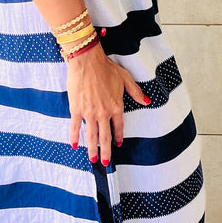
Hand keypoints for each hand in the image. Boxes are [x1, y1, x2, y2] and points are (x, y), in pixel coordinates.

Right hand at [66, 42, 150, 163]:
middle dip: (105, 151)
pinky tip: (74, 145)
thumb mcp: (125, 79)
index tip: (117, 144)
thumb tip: (147, 101)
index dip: (117, 136)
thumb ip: (136, 92)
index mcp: (116, 106)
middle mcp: (104, 113)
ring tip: (92, 159)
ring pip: (91, 135)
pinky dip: (74, 137)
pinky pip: (75, 126)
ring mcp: (89, 113)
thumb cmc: (106, 67)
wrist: (87, 61)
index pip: (118, 126)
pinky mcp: (76, 109)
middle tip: (104, 161)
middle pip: (105, 136)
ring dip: (92, 148)